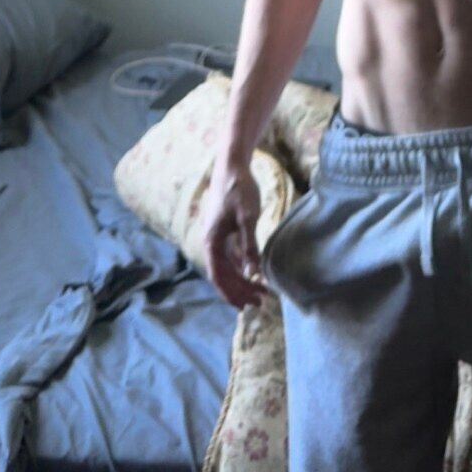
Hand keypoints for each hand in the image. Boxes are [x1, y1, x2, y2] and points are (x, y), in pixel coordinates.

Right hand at [199, 154, 267, 308]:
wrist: (232, 166)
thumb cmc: (239, 189)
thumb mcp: (247, 217)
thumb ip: (249, 245)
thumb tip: (252, 272)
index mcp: (211, 242)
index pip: (219, 277)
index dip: (232, 293)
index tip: (248, 305)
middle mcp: (210, 242)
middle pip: (223, 275)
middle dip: (240, 290)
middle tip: (261, 301)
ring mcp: (216, 236)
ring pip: (228, 265)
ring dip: (242, 279)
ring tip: (261, 290)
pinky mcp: (224, 229)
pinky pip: (231, 255)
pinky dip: (242, 265)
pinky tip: (253, 270)